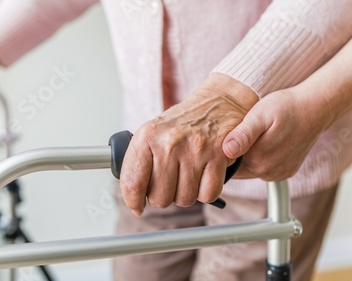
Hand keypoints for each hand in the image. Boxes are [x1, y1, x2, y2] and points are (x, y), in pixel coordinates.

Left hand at [120, 74, 257, 215]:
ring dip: (186, 193)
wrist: (217, 103)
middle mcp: (169, 142)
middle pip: (159, 198)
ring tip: (188, 173)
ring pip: (184, 199)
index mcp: (147, 136)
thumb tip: (133, 199)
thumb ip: (139, 162)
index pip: (132, 182)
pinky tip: (204, 175)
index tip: (137, 207)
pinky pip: (207, 195)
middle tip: (171, 180)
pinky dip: (206, 191)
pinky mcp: (219, 156)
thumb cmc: (182, 125)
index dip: (133, 201)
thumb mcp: (153, 133)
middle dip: (165, 195)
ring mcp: (195, 149)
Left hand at [222, 87, 331, 180]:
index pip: (226, 166)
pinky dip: (261, 158)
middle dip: (233, 155)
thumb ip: (244, 134)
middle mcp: (268, 172)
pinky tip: (265, 141)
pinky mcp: (286, 171)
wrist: (316, 108)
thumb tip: (227, 150)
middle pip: (237, 169)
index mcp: (258, 160)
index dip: (221, 152)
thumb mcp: (261, 114)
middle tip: (238, 132)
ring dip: (247, 156)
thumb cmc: (288, 107)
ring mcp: (278, 173)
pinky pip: (264, 169)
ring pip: (250, 170)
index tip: (225, 135)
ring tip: (253, 135)